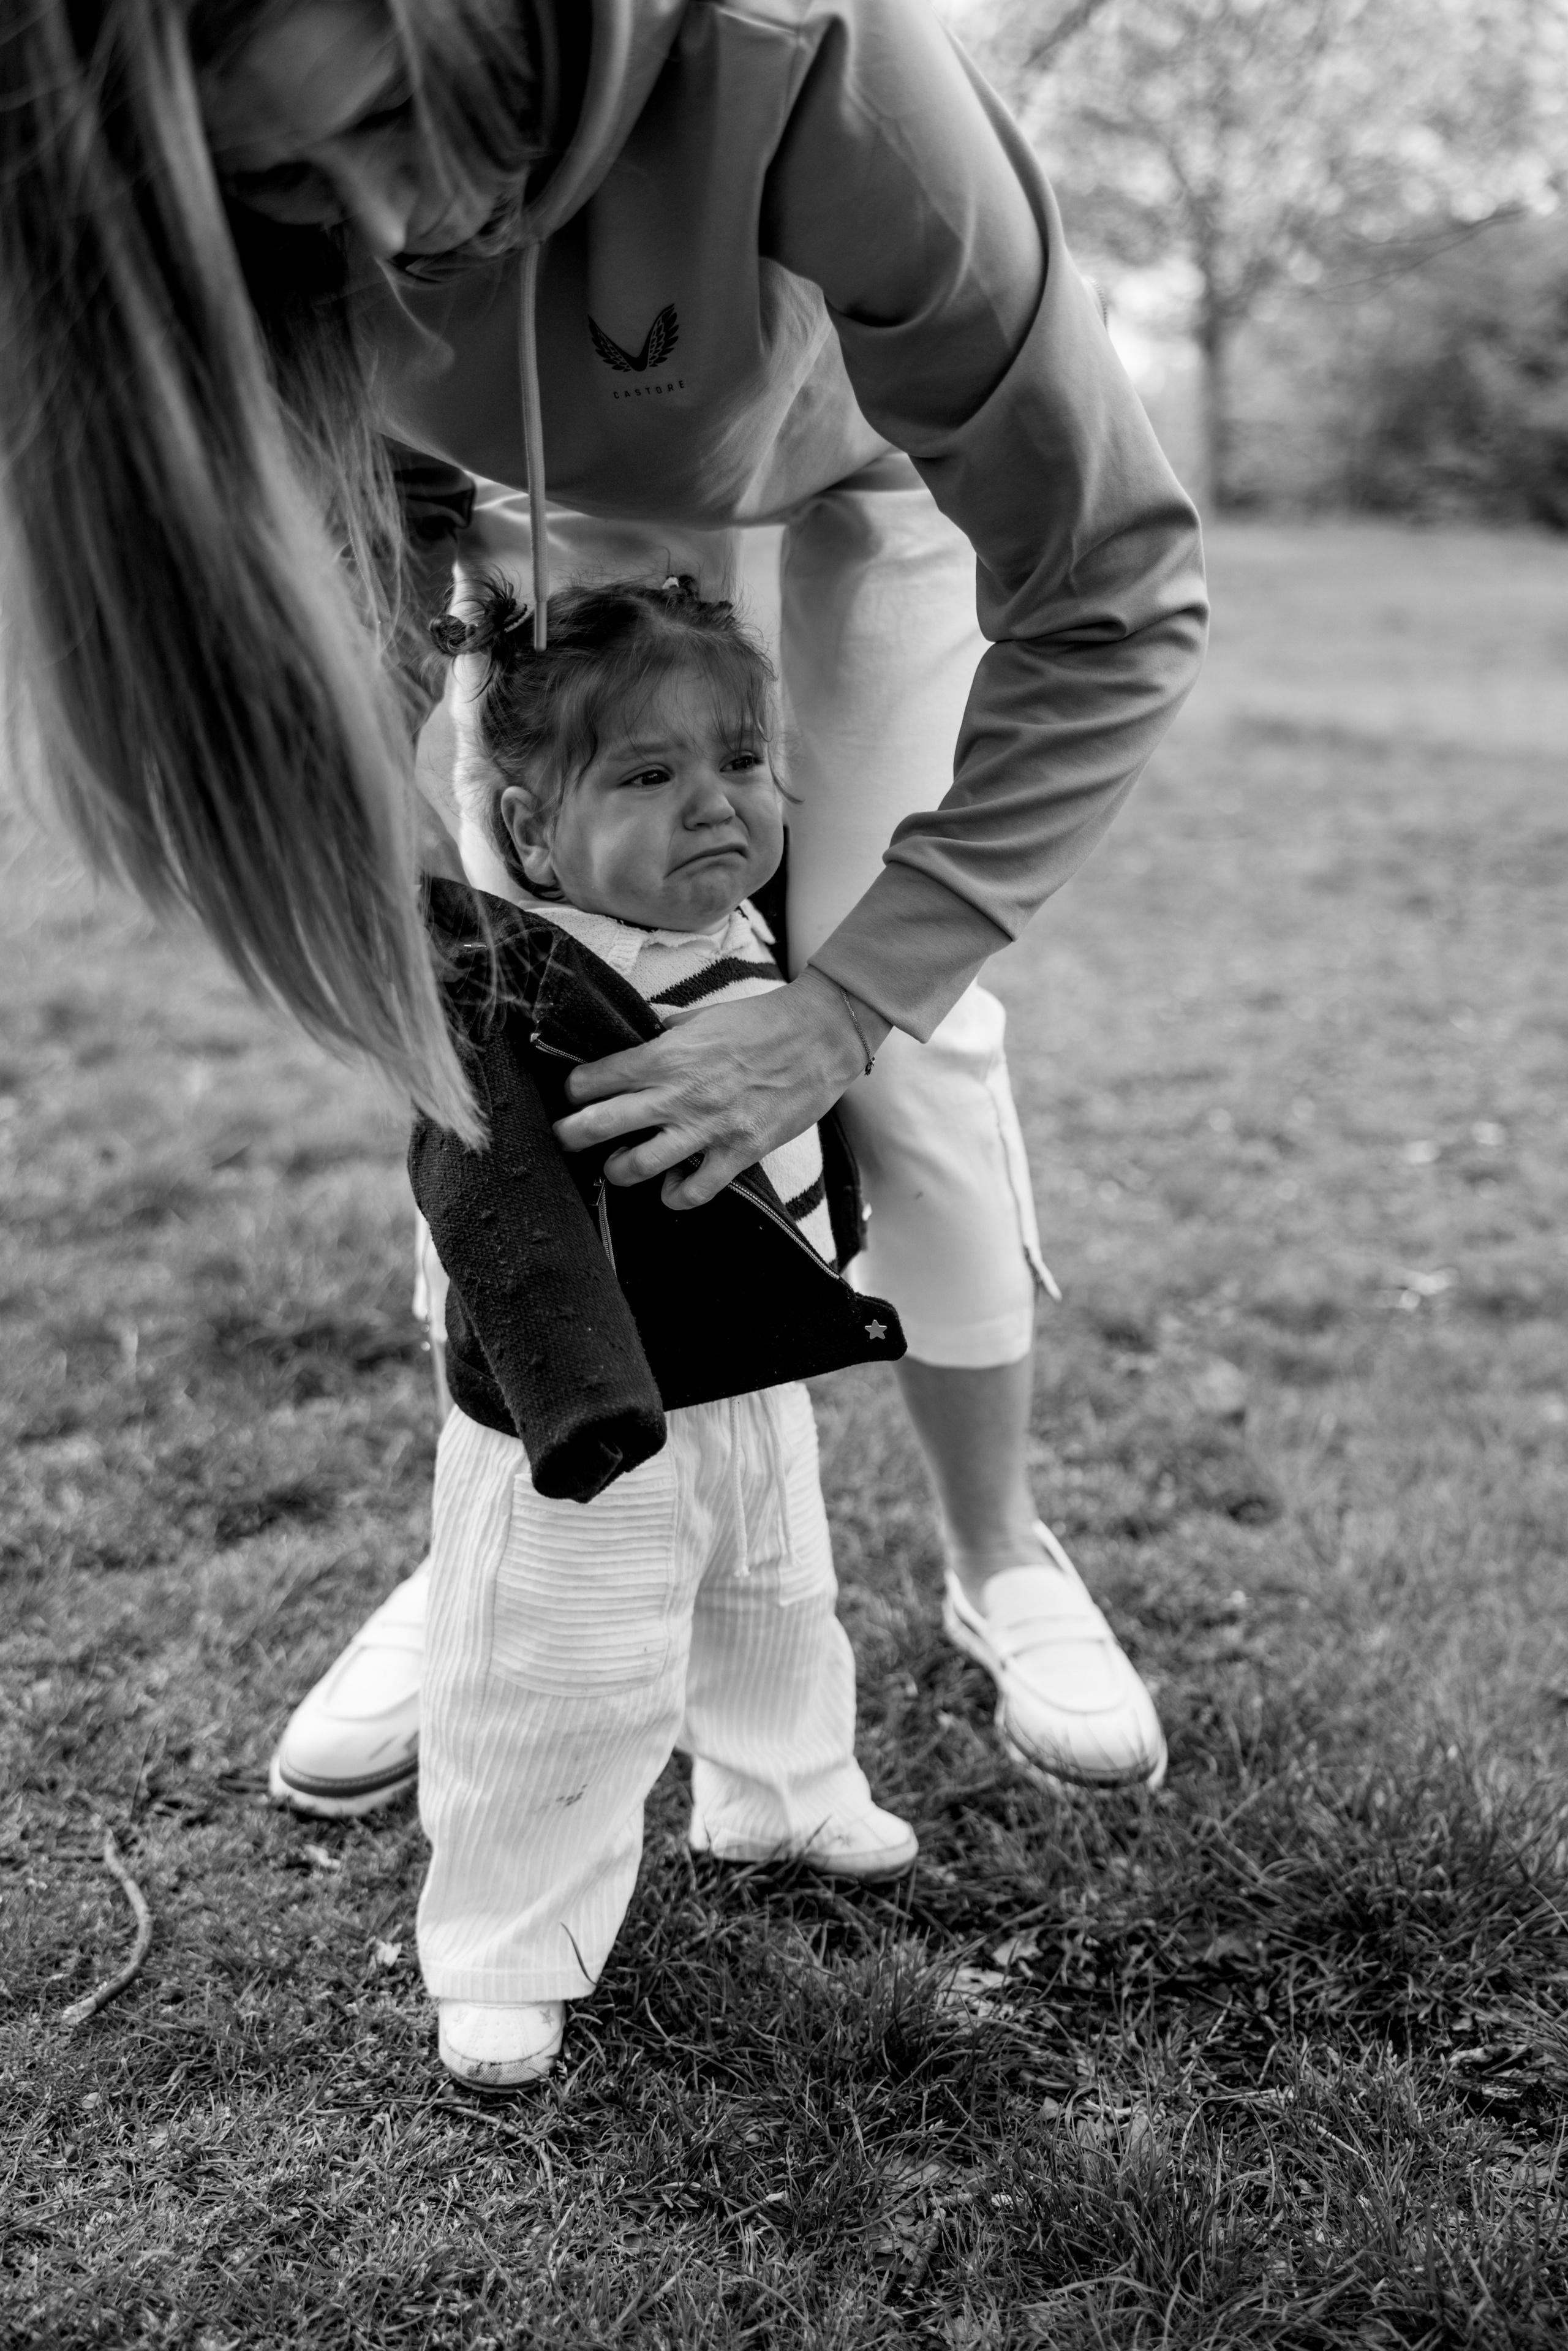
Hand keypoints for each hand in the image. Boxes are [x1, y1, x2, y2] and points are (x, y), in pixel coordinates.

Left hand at [552, 967, 890, 1207]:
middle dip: (569, 1135)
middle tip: (564, 1138)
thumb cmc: (761, 1022)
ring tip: (618, 1165)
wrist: (820, 1037)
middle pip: (597, 1126)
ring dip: (617, 1170)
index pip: (592, 1080)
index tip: (573, 1095)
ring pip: (635, 1167)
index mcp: (664, 1056)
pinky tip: (671, 1186)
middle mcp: (677, 1094)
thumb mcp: (701, 1016)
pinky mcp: (738, 1153)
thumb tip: (633, 1033)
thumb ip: (662, 1029)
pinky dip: (674, 1196)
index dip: (573, 1090)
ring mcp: (707, 1128)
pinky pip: (692, 1193)